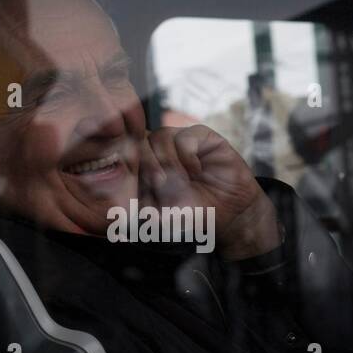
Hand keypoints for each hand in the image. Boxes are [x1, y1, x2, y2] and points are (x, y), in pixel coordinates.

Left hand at [139, 126, 280, 259]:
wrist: (230, 214)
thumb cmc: (194, 212)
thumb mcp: (164, 215)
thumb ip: (144, 210)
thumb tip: (123, 212)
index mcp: (146, 164)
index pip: (127, 155)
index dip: (130, 167)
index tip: (139, 185)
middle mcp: (161, 148)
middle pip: (140, 142)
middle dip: (148, 164)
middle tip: (159, 183)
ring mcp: (181, 139)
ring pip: (160, 136)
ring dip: (168, 161)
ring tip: (181, 180)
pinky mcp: (203, 136)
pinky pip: (185, 136)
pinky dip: (186, 155)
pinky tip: (194, 170)